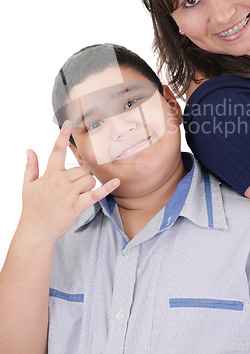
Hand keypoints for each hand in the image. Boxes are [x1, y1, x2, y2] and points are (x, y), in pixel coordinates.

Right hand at [20, 121, 119, 244]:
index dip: (62, 136)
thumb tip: (29, 150)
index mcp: (50, 174)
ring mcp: (69, 193)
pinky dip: (106, 188)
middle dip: (82, 175)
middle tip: (75, 188)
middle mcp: (60, 181)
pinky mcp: (76, 205)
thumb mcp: (28, 186)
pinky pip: (95, 193)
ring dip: (89, 185)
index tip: (69, 123)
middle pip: (81, 169)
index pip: (56, 151)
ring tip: (78, 195)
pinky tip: (116, 181)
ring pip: (88, 179)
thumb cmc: (32, 209)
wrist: (35, 231)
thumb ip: (30, 166)